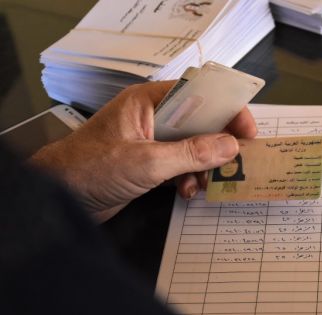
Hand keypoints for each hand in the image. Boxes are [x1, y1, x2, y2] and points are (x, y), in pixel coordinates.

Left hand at [30, 81, 256, 222]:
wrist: (58, 198)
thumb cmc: (92, 168)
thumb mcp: (147, 162)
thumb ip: (191, 154)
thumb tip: (231, 146)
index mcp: (149, 102)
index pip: (199, 94)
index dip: (226, 109)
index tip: (247, 131)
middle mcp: (153, 117)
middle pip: (199, 122)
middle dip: (218, 143)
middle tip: (237, 162)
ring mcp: (151, 141)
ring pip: (192, 147)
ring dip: (203, 166)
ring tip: (204, 184)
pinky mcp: (149, 163)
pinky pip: (180, 165)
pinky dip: (189, 178)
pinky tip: (187, 192)